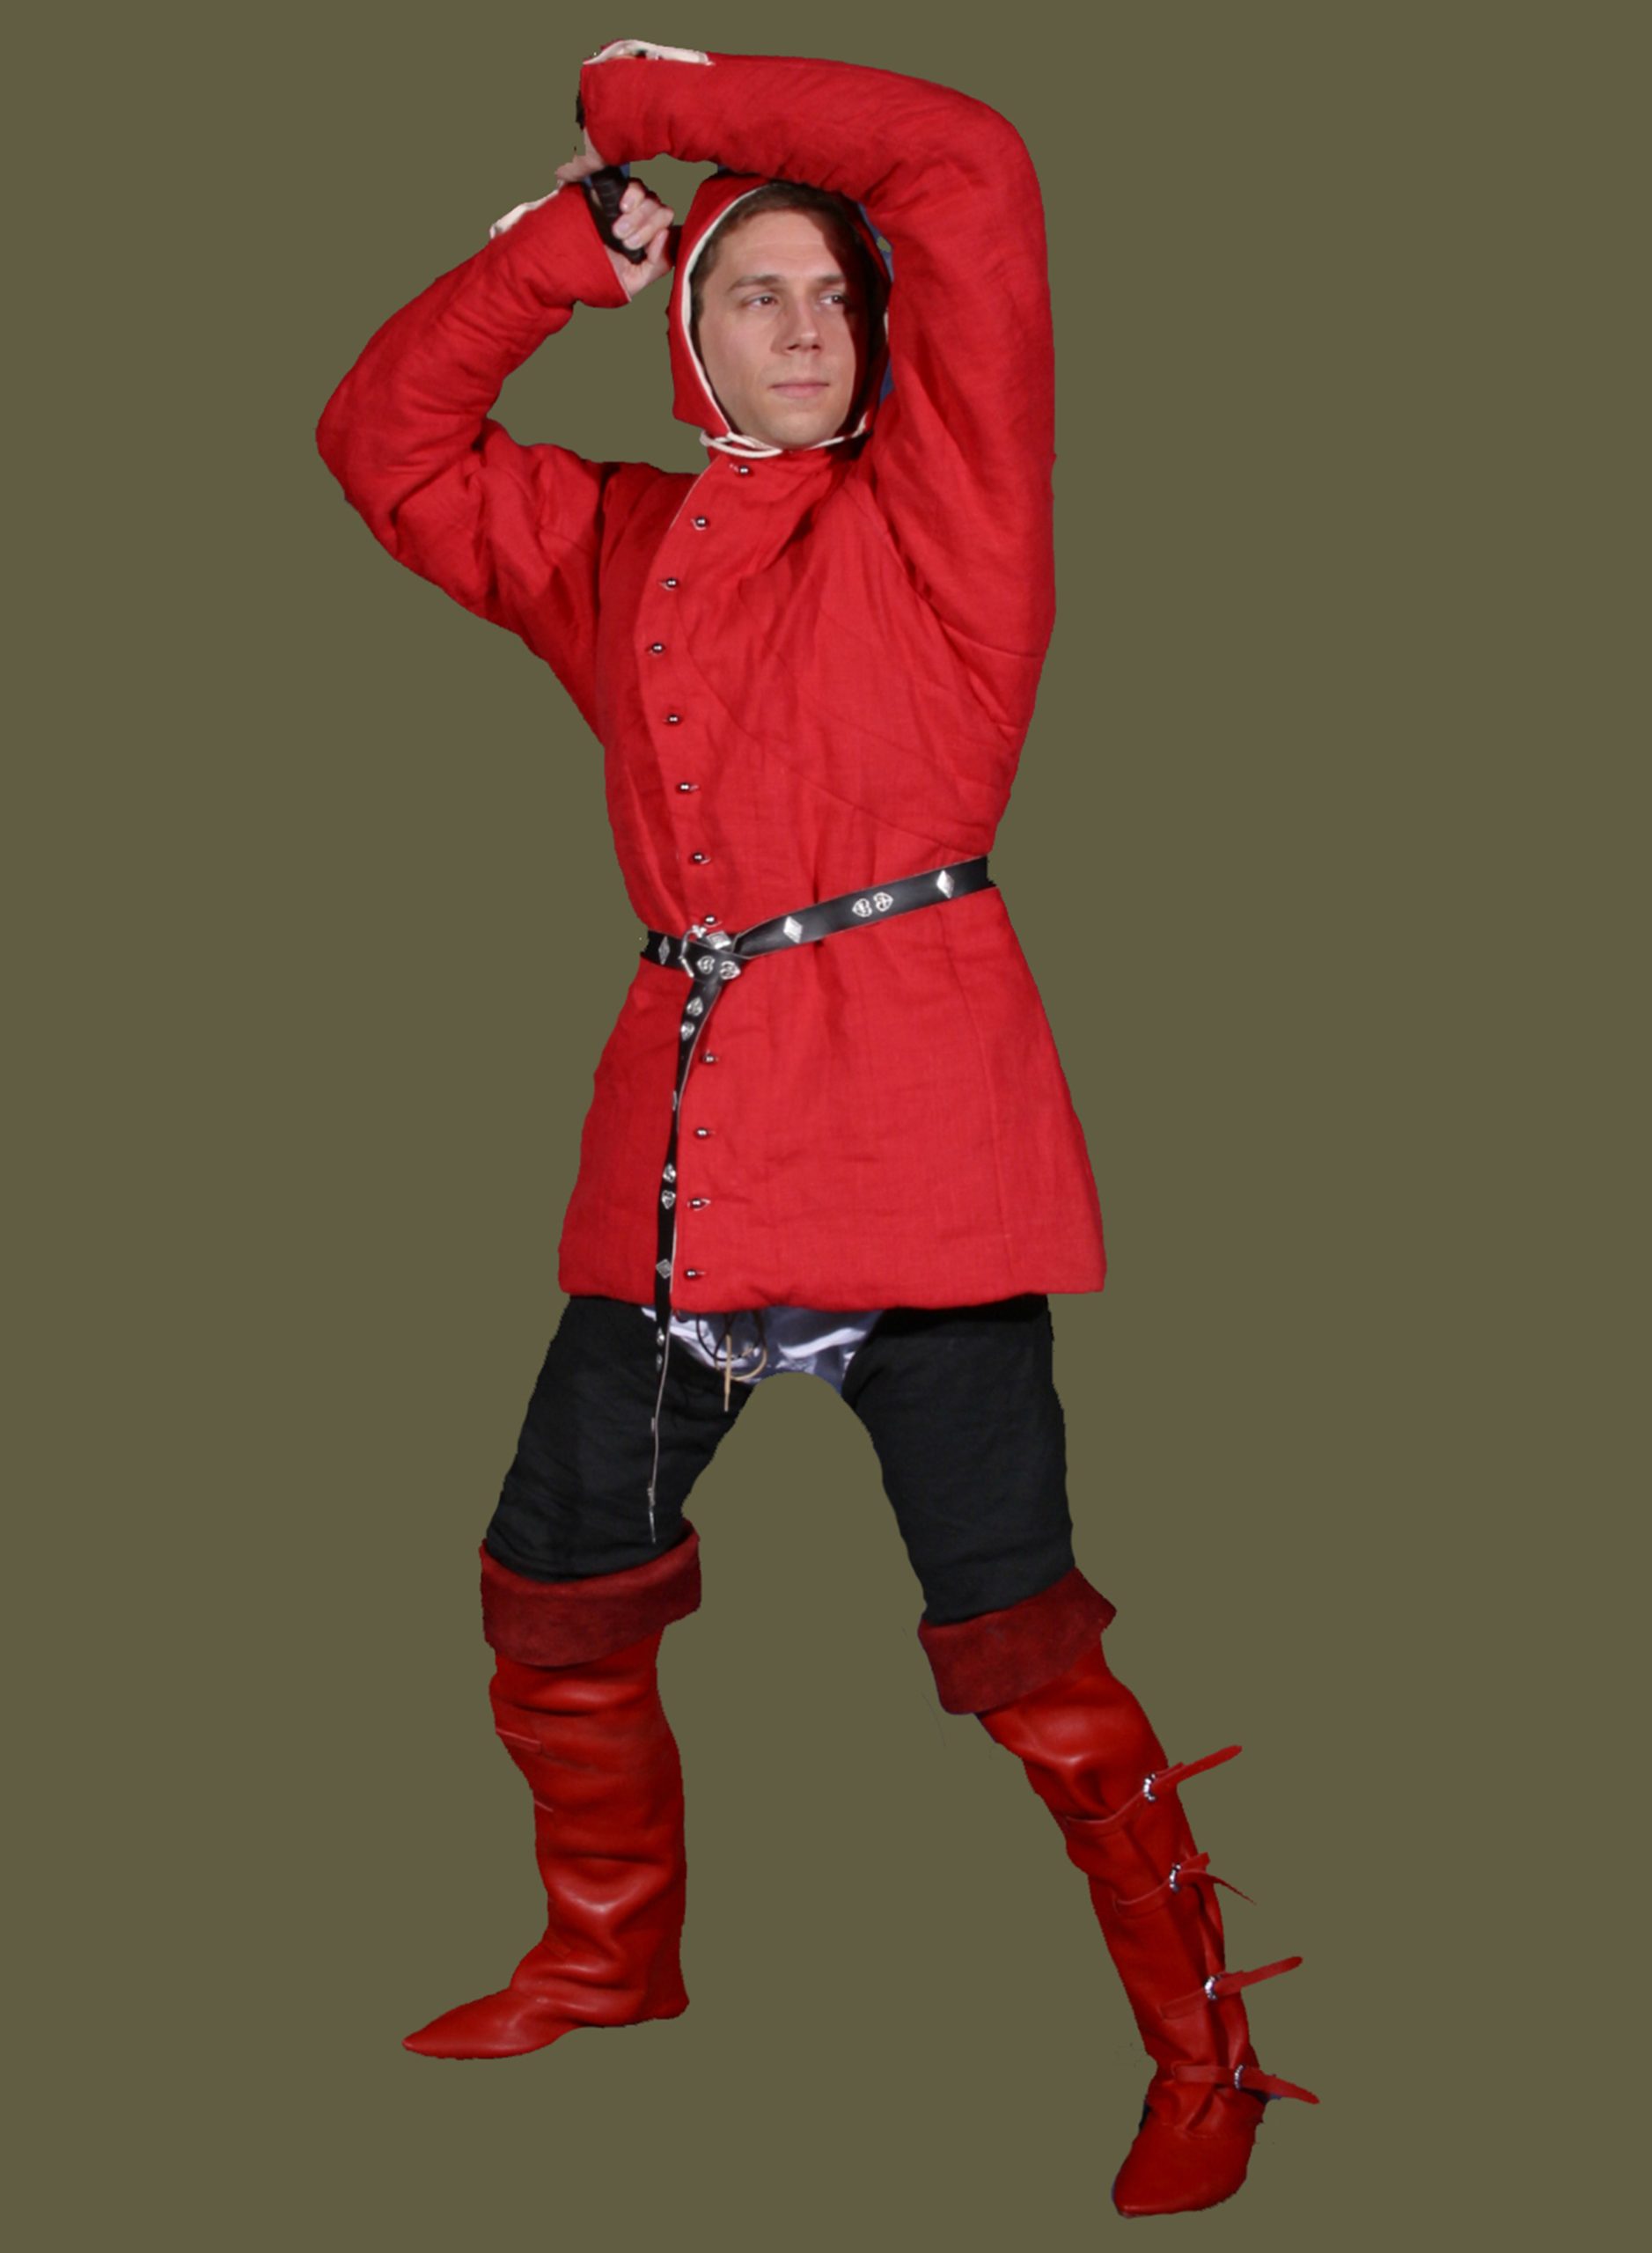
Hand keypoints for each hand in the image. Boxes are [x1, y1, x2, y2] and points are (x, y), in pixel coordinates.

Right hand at [554, 148, 676, 299]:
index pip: (667, 228)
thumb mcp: (632, 281)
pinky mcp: (608, 189)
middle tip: (620, 237)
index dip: (658, 232)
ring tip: (615, 229)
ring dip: (638, 212)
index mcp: (648, 239)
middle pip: (660, 209)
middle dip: (645, 224)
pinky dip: (631, 192)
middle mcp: (639, 219)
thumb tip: (667, 235)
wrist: (561, 265)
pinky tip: (622, 205)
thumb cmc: (597, 274)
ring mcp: (624, 203)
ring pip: (648, 195)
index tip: (636, 244)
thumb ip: (657, 265)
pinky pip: (629, 181)